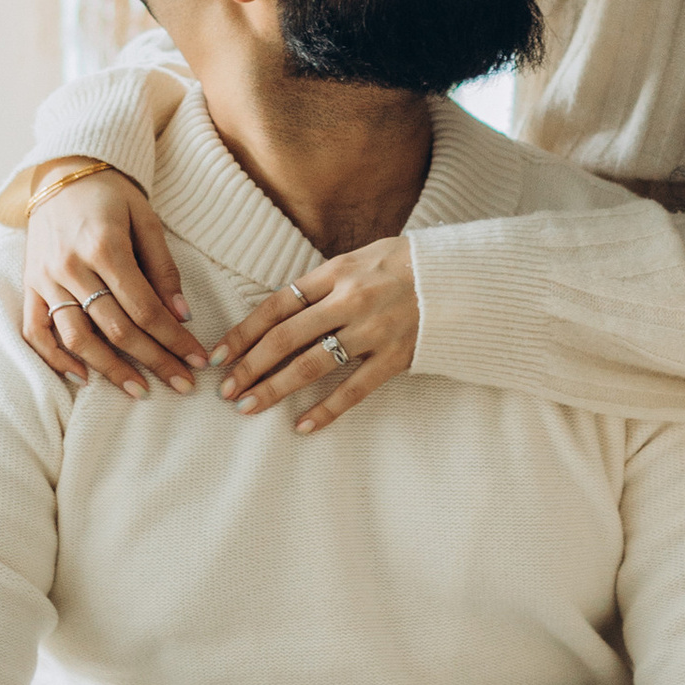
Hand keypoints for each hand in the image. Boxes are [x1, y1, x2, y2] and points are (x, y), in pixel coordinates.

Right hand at [19, 170, 208, 398]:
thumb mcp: (146, 220)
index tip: (198, 360)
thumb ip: (163, 269)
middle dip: (153, 362)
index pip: (144, 309)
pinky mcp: (29, 286)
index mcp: (104, 247)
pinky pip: (35, 332)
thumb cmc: (111, 196)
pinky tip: (83, 376)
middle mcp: (71, 267)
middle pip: (116, 329)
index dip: (174, 340)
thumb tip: (182, 316)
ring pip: (76, 338)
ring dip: (109, 370)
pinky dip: (55, 358)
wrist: (62, 173)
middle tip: (182, 385)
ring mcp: (45, 279)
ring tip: (139, 390)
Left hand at [218, 236, 419, 434]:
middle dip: (250, 366)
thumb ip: (323, 284)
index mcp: (336, 273)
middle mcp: (349, 301)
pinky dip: (326, 410)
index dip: (244, 332)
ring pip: (312, 364)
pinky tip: (302, 426)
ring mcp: (373, 331)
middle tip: (226, 390)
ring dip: (275, 388)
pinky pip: (354, 389)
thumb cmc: (407, 265)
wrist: (464, 277)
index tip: (220, 355)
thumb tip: (280, 312)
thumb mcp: (360, 259)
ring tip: (248, 407)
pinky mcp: (396, 357)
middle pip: (285, 337)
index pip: (276, 305)